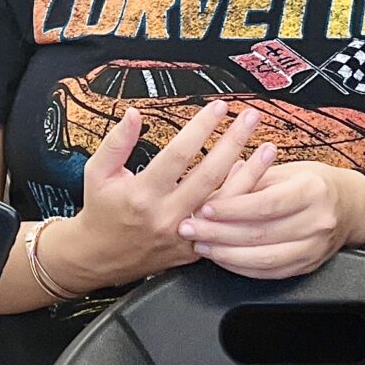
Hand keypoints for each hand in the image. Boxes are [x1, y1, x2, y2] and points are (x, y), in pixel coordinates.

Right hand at [55, 99, 263, 291]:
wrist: (99, 257)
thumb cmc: (100, 211)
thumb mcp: (97, 172)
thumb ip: (116, 142)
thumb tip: (134, 113)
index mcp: (142, 195)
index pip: (178, 155)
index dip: (200, 129)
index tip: (218, 107)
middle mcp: (167, 216)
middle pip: (209, 175)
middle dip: (233, 142)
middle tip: (250, 117)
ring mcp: (184, 235)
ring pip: (225, 202)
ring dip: (251, 172)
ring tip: (267, 147)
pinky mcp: (194, 249)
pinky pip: (225, 221)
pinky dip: (240, 197)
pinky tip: (252, 176)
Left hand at [178, 157, 364, 278]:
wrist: (348, 206)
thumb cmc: (311, 183)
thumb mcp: (285, 170)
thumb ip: (251, 179)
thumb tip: (212, 186)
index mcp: (312, 190)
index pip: (267, 204)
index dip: (233, 209)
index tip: (204, 208)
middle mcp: (317, 221)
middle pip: (262, 233)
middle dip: (220, 233)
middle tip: (190, 229)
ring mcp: (315, 248)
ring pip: (265, 258)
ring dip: (227, 254)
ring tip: (202, 245)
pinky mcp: (308, 266)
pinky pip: (271, 272)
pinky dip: (243, 268)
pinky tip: (222, 259)